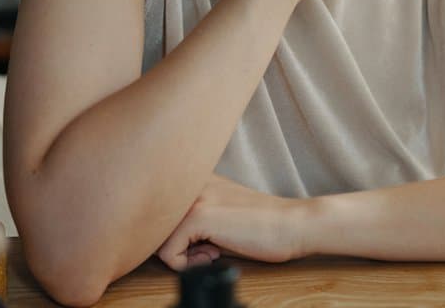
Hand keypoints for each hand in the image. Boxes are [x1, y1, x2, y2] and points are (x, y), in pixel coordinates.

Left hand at [155, 174, 307, 270]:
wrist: (292, 225)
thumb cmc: (261, 226)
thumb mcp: (219, 214)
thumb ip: (191, 216)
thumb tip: (159, 239)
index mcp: (193, 179)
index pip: (157, 214)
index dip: (173, 239)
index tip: (199, 244)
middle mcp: (189, 183)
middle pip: (152, 227)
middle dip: (173, 247)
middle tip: (204, 250)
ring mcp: (193, 198)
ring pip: (156, 241)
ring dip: (181, 256)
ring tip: (211, 251)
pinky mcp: (199, 215)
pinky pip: (168, 254)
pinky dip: (187, 265)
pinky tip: (214, 254)